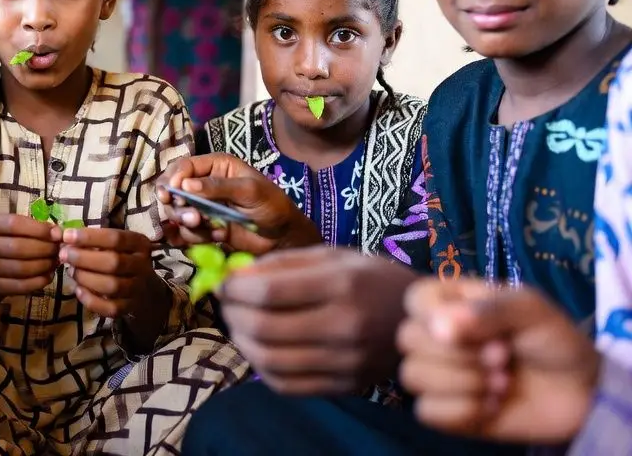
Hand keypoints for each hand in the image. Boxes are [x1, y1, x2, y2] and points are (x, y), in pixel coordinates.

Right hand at [0, 213, 60, 297]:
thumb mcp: (10, 228)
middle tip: (58, 250)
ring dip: (44, 265)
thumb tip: (57, 233)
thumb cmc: (2, 241)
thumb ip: (31, 227)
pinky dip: (38, 282)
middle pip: (18, 247)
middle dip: (44, 249)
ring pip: (21, 268)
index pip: (14, 224)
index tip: (57, 234)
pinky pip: (20, 286)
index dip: (39, 229)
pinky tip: (48, 276)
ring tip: (55, 262)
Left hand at [59, 227, 160, 318]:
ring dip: (86, 278)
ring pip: (112, 286)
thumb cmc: (123, 258)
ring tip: (71, 271)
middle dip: (84, 258)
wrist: (146, 289)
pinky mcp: (130, 307)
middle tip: (63, 255)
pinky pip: (110, 307)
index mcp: (139, 244)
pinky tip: (78, 290)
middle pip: (113, 262)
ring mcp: (137, 288)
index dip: (89, 237)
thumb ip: (95, 241)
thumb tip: (66, 239)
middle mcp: (142, 265)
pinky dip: (91, 300)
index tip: (67, 236)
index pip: (115, 238)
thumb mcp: (116, 245)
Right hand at [157, 153, 320, 254]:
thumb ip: (218, 187)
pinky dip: (196, 237)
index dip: (172, 179)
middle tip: (193, 218)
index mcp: (215, 166)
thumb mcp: (249, 190)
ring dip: (187, 223)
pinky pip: (185, 232)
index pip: (183, 166)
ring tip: (209, 228)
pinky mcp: (203, 227)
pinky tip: (218, 237)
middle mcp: (203, 184)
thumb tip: (185, 185)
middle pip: (171, 190)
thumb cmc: (272, 205)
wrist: (282, 236)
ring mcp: (202, 207)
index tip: (170, 194)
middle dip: (177, 206)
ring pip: (175, 213)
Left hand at [219, 246, 415, 394]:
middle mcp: (346, 325)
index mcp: (341, 285)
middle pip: (264, 328)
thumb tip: (235, 277)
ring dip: (241, 343)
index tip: (223, 284)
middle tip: (225, 305)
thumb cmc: (370, 279)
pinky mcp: (346, 385)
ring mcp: (347, 361)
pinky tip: (259, 350)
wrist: (419, 321)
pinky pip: (288, 385)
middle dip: (232, 315)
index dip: (234, 289)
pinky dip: (262, 368)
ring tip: (238, 326)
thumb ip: (283, 263)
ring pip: (271, 361)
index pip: (269, 292)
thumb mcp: (333, 255)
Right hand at [397, 279, 598, 443]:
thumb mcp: (529, 308)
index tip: (480, 326)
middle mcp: (436, 336)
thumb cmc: (551, 337)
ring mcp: (439, 375)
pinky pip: (426, 411)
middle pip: (407, 339)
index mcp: (449, 301)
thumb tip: (439, 327)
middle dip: (459, 354)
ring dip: (463, 382)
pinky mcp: (447, 412)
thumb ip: (486, 310)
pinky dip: (462, 411)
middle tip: (502, 357)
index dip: (437, 315)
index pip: (414, 300)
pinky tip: (492, 406)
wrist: (581, 392)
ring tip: (501, 382)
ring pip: (412, 376)